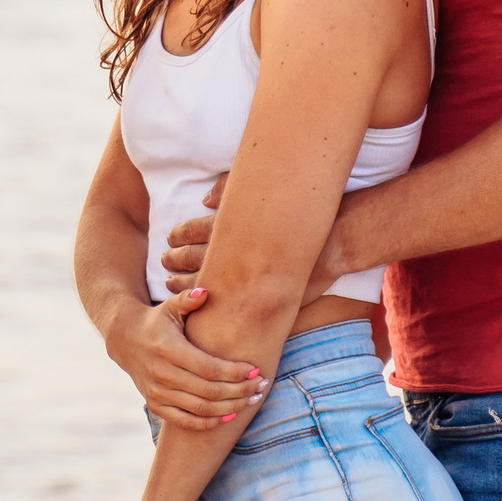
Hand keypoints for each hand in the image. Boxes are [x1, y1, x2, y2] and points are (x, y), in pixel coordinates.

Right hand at [105, 286, 261, 431]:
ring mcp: (157, 392)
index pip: (209, 368)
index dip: (235, 372)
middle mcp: (162, 374)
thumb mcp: (170, 307)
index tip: (256, 370)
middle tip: (261, 387)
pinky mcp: (155, 404)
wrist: (125, 339)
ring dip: (230, 407)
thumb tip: (205, 291)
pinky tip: (229, 416)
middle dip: (240, 391)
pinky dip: (208, 422)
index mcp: (168, 350)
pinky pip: (185, 421)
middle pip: (209, 391)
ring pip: (201, 409)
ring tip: (251, 400)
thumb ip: (187, 299)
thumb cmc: (157, 320)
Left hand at [160, 178, 361, 301]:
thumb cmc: (303, 213)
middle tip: (164, 265)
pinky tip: (199, 310)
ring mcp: (246, 280)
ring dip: (184, 286)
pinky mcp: (260, 297)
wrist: (337, 242)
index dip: (179, 238)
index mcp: (233, 228)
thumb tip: (205, 200)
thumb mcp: (265, 192)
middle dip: (176, 263)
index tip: (168, 241)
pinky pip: (227, 309)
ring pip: (204, 285)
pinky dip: (209, 309)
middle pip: (194, 260)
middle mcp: (235, 255)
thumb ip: (232, 190)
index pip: (195, 233)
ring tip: (171, 286)